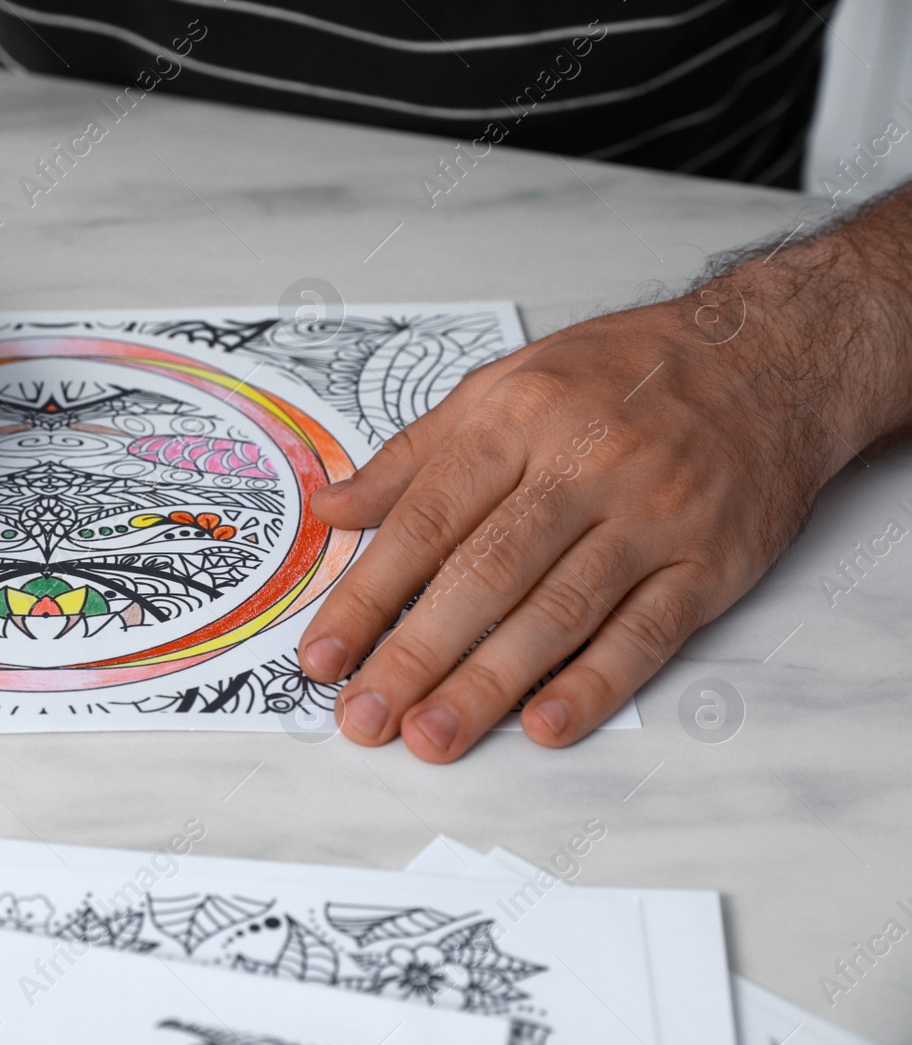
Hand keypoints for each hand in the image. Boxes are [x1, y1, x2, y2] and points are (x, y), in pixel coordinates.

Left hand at [297, 293, 849, 761]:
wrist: (768, 356)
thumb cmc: (623, 373)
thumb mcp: (504, 384)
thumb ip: (412, 456)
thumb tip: (331, 509)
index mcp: (517, 419)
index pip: (425, 521)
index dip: (367, 595)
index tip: (323, 655)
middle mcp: (583, 465)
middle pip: (484, 574)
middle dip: (415, 654)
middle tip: (365, 717)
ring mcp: (651, 516)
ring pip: (558, 612)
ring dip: (489, 684)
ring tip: (432, 735)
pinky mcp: (709, 563)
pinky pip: (646, 633)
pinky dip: (594, 684)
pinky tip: (545, 724)